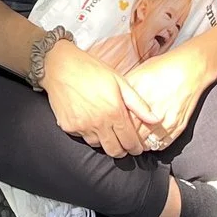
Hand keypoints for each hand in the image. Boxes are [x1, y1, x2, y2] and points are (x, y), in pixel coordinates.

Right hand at [42, 42, 147, 158]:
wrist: (60, 66)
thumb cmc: (92, 70)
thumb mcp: (120, 82)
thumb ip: (139, 104)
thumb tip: (156, 119)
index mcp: (114, 112)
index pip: (129, 142)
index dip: (135, 148)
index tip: (137, 148)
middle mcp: (98, 123)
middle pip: (114, 150)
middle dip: (121, 150)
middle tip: (123, 145)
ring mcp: (81, 126)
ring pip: (97, 145)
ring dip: (104, 140)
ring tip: (106, 129)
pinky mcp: (68, 126)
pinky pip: (82, 137)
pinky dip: (88, 133)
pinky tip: (89, 121)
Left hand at [121, 50, 210, 151]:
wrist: (190, 69)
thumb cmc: (163, 68)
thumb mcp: (138, 73)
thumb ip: (124, 90)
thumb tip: (111, 101)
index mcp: (138, 97)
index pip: (121, 120)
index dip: (115, 126)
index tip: (113, 128)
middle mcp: (151, 111)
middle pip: (132, 134)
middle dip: (125, 138)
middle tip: (121, 138)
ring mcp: (165, 121)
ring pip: (146, 143)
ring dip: (138, 144)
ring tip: (134, 141)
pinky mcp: (177, 126)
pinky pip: (161, 144)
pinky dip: (153, 145)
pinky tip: (149, 140)